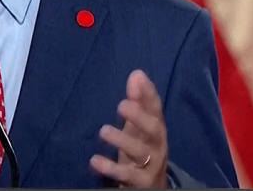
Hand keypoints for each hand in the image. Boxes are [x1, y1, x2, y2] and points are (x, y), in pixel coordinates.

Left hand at [90, 70, 167, 187]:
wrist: (151, 187)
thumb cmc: (141, 150)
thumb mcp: (138, 127)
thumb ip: (137, 102)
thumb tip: (136, 73)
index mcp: (156, 129)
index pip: (156, 108)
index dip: (149, 93)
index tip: (138, 77)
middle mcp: (158, 145)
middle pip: (153, 129)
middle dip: (139, 116)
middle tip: (121, 105)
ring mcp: (152, 165)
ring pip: (141, 151)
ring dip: (122, 140)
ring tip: (103, 131)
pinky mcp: (142, 183)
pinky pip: (127, 176)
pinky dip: (111, 168)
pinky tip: (95, 160)